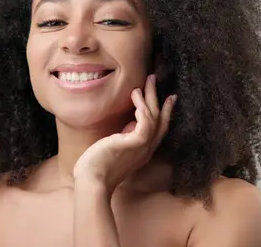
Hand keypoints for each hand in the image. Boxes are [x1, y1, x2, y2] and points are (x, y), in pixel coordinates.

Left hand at [73, 74, 176, 192]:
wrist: (92, 182)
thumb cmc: (96, 169)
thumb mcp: (114, 151)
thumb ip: (122, 140)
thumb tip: (126, 127)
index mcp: (142, 152)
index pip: (159, 130)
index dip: (165, 113)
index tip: (168, 98)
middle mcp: (146, 149)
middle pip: (161, 120)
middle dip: (159, 98)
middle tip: (155, 79)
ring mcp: (142, 146)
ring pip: (155, 116)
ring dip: (151, 96)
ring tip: (148, 79)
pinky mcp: (134, 142)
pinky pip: (146, 120)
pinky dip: (142, 105)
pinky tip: (135, 94)